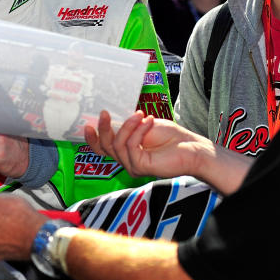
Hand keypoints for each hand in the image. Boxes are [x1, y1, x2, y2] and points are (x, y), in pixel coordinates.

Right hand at [84, 110, 206, 178]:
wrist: (192, 148)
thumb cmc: (172, 137)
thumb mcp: (144, 126)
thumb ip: (126, 126)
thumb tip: (111, 116)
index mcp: (127, 152)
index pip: (103, 149)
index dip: (92, 139)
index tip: (87, 125)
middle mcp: (127, 161)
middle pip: (106, 146)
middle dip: (104, 128)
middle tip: (105, 113)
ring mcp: (133, 166)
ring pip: (117, 145)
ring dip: (127, 126)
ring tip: (140, 114)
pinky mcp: (140, 167)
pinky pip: (131, 146)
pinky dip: (138, 131)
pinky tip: (148, 122)